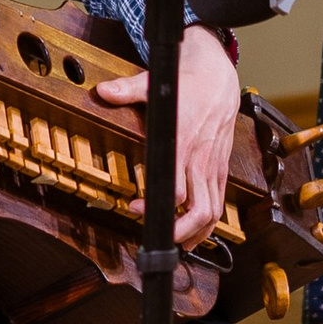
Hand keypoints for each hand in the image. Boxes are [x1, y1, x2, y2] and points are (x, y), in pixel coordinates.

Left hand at [96, 26, 244, 244]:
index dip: (155, 206)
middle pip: (199, 208)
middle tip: (160, 238)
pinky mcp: (220, 166)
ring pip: (214, 210)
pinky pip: (221, 200)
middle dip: (181, 231)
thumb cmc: (185, 83)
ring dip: (199, 233)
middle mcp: (200, 157)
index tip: (135, 207)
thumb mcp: (151, 83)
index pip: (175, 188)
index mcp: (182, 141)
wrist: (218, 78)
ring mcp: (213, 164)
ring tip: (181, 245)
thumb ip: (126, 90)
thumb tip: (101, 91)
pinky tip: (198, 231)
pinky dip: (212, 221)